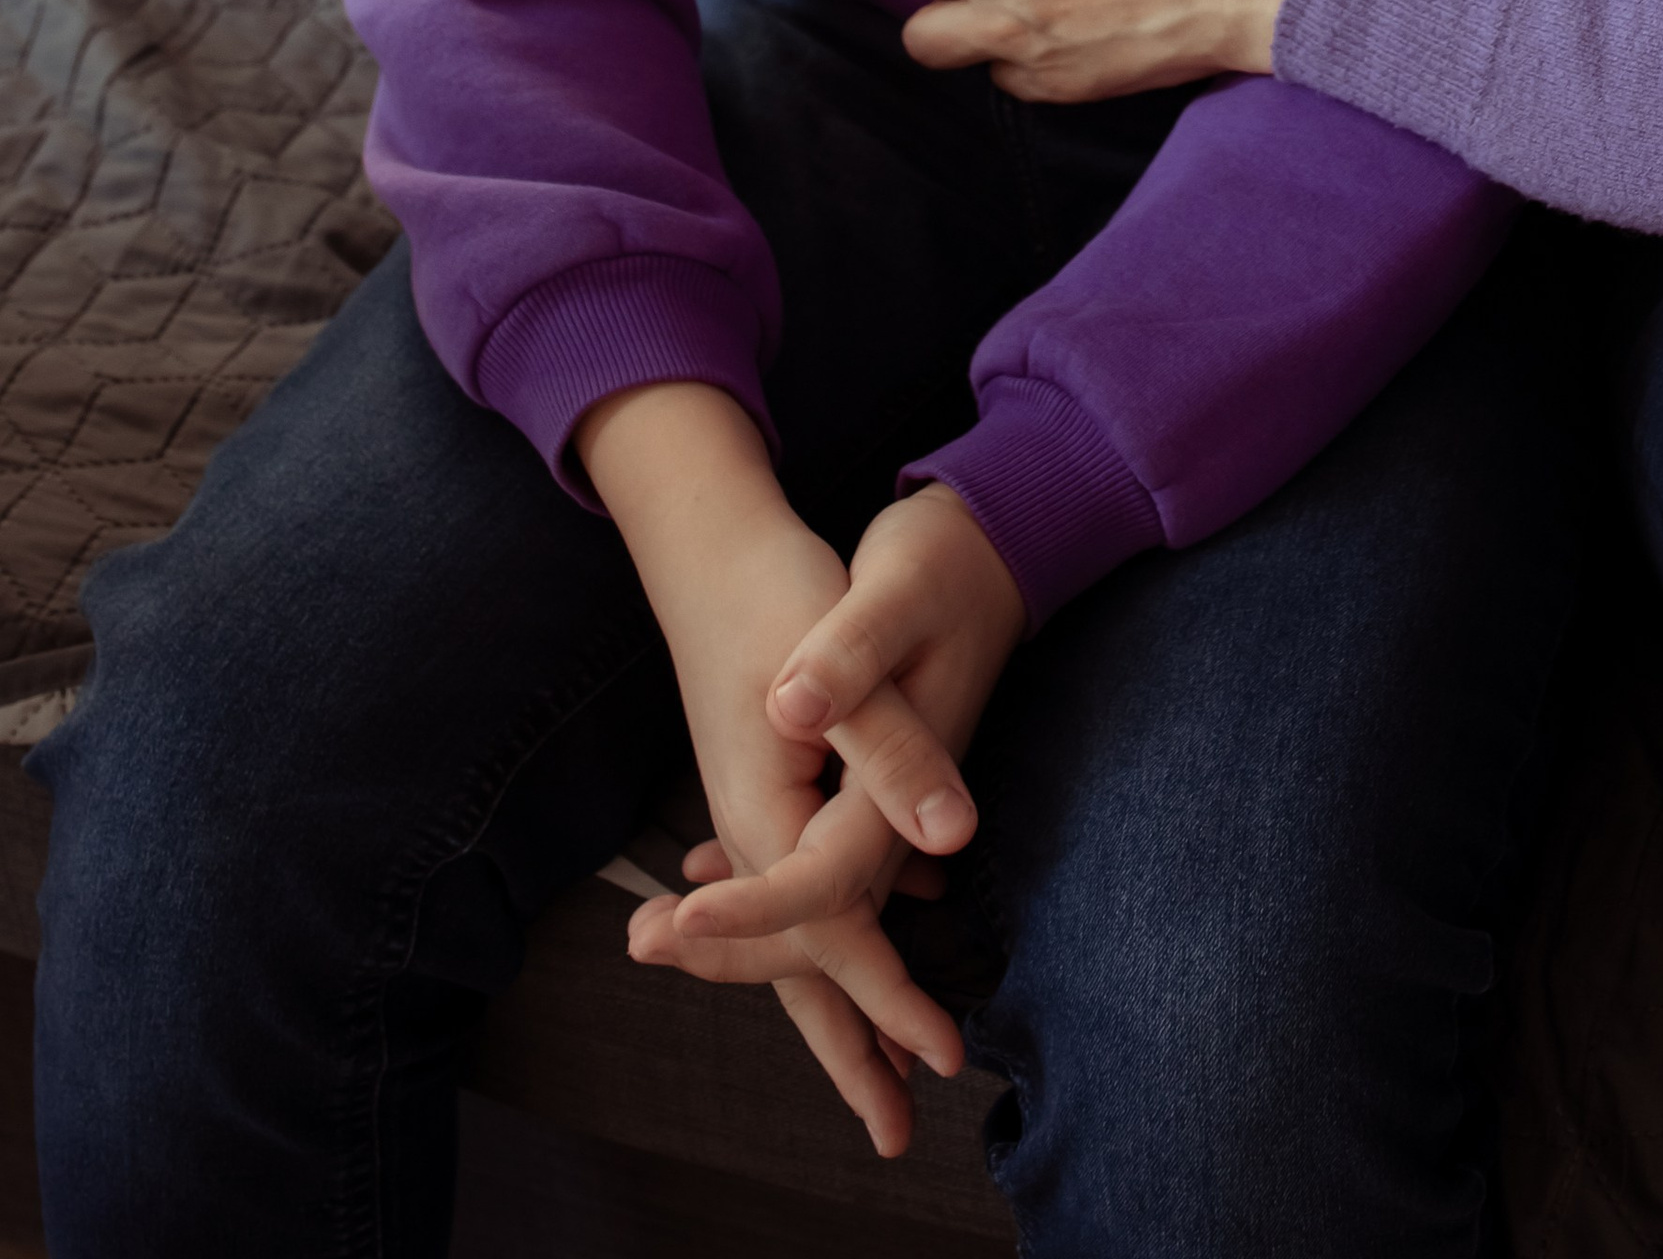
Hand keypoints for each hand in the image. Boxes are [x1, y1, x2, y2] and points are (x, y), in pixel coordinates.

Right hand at [579, 385, 972, 1151]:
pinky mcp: (765, 782)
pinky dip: (830, 921)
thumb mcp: (849, 654)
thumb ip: (892, 751)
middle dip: (852, 1039)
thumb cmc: (779, 587)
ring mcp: (752, 806)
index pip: (828, 929)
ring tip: (885, 1064)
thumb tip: (947, 837)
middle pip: (801, 955)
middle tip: (900, 1128)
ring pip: (802, 923)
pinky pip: (798, 879)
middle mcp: (748, 823)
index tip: (942, 1057)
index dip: (889, 997)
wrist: (711, 536)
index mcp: (765, 810)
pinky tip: (868, 929)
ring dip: (842, 992)